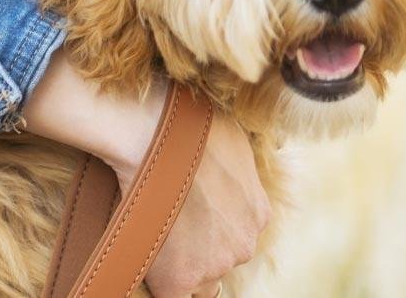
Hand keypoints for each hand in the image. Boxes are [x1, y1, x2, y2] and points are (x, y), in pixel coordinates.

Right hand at [23, 50, 271, 296]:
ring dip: (178, 261)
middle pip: (220, 259)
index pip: (235, 235)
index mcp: (259, 213)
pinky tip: (147, 259)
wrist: (159, 133)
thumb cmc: (190, 124)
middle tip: (169, 224)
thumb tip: (227, 167)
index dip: (210, 229)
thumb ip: (237, 168)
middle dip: (199, 247)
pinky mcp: (182, 278)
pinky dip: (160, 280)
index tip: (192, 220)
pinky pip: (174, 294)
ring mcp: (216, 263)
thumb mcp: (235, 140)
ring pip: (198, 278)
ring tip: (152, 232)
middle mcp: (245, 243)